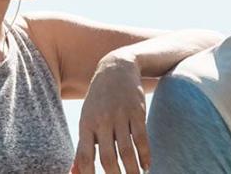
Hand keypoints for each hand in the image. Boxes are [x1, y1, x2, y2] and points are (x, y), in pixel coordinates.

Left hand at [72, 53, 149, 173]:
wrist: (116, 67)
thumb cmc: (99, 98)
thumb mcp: (86, 117)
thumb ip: (83, 146)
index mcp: (86, 123)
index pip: (85, 156)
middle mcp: (103, 120)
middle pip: (108, 157)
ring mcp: (121, 114)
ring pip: (127, 149)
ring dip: (132, 170)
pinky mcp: (137, 110)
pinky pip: (142, 137)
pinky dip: (145, 154)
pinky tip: (147, 165)